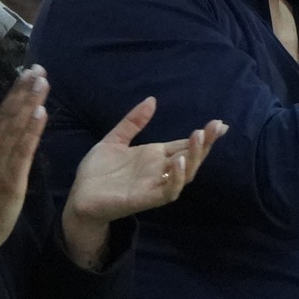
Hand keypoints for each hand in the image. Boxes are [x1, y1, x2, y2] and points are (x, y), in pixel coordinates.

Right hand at [0, 69, 48, 255]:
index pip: (0, 113)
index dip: (14, 92)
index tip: (27, 72)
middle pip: (9, 115)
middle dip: (24, 91)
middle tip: (38, 69)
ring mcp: (0, 163)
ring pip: (16, 128)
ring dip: (30, 104)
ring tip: (42, 83)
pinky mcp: (11, 178)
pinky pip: (23, 151)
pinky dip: (31, 131)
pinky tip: (41, 113)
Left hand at [62, 97, 226, 269]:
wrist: (79, 197)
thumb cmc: (97, 172)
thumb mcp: (115, 140)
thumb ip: (133, 122)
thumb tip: (152, 100)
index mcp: (155, 156)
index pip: (185, 145)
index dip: (203, 136)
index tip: (218, 123)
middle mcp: (159, 170)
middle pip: (191, 157)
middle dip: (205, 143)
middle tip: (217, 127)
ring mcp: (155, 185)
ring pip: (185, 174)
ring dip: (194, 158)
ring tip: (199, 138)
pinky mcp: (146, 199)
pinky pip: (168, 192)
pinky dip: (176, 178)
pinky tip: (179, 162)